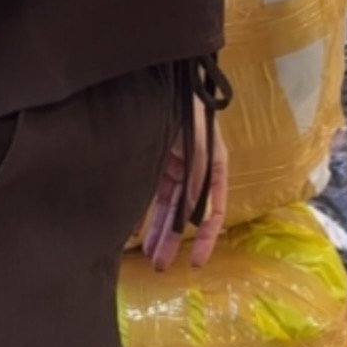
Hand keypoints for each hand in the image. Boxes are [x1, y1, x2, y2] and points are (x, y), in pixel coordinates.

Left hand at [141, 99, 229, 271]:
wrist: (167, 80)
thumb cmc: (190, 111)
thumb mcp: (198, 147)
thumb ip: (196, 181)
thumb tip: (190, 218)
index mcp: (214, 167)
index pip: (213, 210)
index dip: (205, 238)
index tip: (196, 262)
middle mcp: (195, 171)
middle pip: (184, 214)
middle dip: (173, 240)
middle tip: (160, 266)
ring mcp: (173, 167)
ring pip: (166, 206)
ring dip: (157, 231)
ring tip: (148, 256)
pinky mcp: (154, 161)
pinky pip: (148, 192)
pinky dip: (141, 211)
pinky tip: (133, 230)